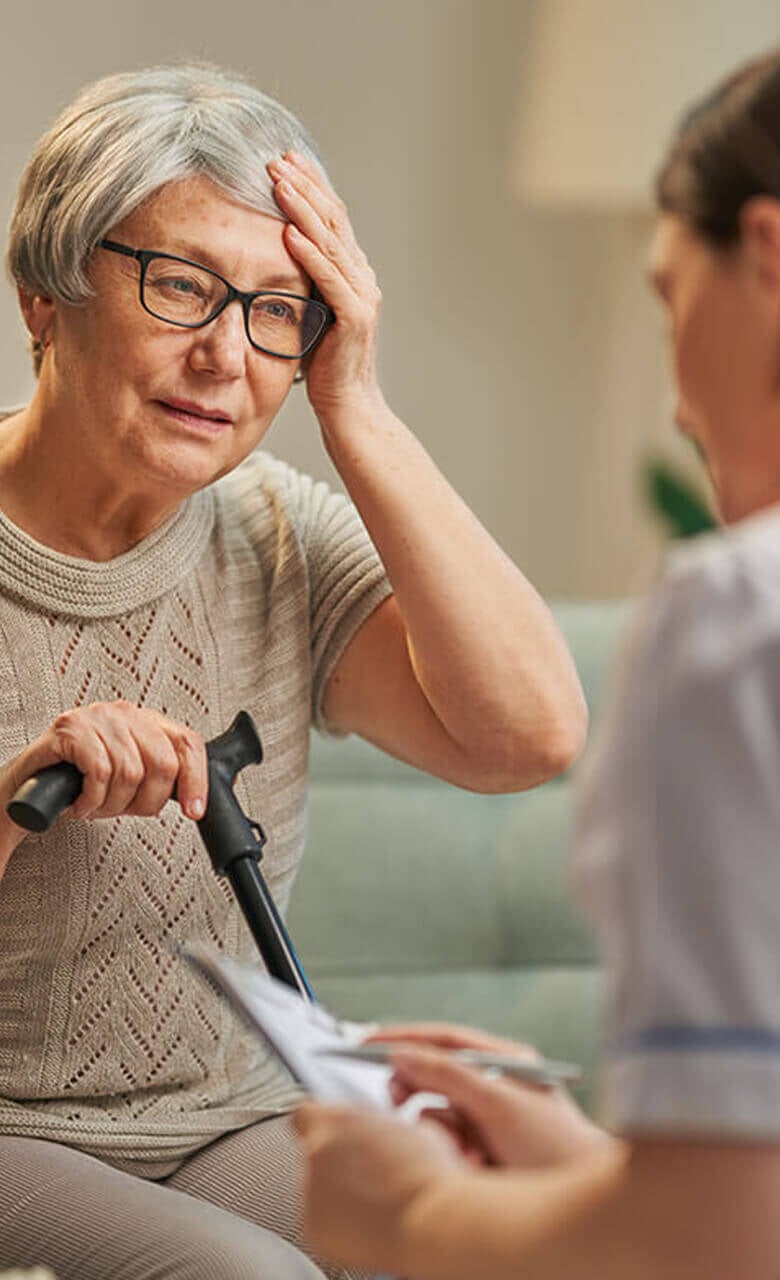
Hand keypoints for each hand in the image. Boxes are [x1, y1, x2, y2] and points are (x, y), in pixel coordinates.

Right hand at [0, 700, 206, 852]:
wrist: (30, 785)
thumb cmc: (80, 783)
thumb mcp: (130, 783)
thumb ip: (161, 782)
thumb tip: (198, 803)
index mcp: (147, 723)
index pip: (188, 743)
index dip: (196, 780)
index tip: (195, 810)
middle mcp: (125, 714)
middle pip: (163, 762)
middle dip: (145, 801)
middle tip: (123, 811)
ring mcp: (97, 717)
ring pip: (130, 772)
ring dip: (112, 804)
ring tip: (96, 807)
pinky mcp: (71, 727)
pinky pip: (100, 771)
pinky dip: (92, 799)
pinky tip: (82, 804)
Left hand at [266, 151, 383, 423]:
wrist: (349, 407)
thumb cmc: (323, 367)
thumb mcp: (307, 314)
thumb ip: (298, 284)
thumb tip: (268, 258)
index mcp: (352, 274)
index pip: (331, 219)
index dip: (309, 187)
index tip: (284, 160)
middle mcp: (362, 278)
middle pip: (333, 220)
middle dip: (304, 186)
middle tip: (276, 159)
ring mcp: (362, 296)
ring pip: (330, 242)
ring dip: (303, 209)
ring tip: (279, 183)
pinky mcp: (354, 318)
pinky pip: (329, 278)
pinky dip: (309, 253)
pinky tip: (289, 232)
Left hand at [294, 1101, 464, 1273]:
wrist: (433, 1223)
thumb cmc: (430, 1177)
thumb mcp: (411, 1125)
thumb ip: (381, 1123)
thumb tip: (381, 1131)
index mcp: (338, 1121)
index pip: (306, 1113)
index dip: (323, 1123)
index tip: (336, 1133)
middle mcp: (318, 1153)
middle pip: (315, 1150)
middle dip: (337, 1159)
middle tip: (369, 1172)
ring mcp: (312, 1192)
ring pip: (317, 1185)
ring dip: (337, 1189)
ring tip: (375, 1200)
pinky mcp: (314, 1227)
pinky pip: (318, 1217)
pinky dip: (337, 1220)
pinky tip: (367, 1220)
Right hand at [370, 1022, 611, 1170]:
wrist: (588, 1211)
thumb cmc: (559, 1151)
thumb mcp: (499, 1105)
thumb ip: (448, 1076)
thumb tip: (402, 1055)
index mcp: (505, 1063)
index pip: (445, 1040)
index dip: (404, 1038)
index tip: (367, 1043)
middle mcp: (494, 1088)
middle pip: (435, 1075)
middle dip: (416, 1088)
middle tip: (395, 1098)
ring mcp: (487, 1123)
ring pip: (435, 1114)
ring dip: (439, 1131)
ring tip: (461, 1152)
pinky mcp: (480, 1154)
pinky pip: (444, 1143)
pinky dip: (448, 1152)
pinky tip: (467, 1166)